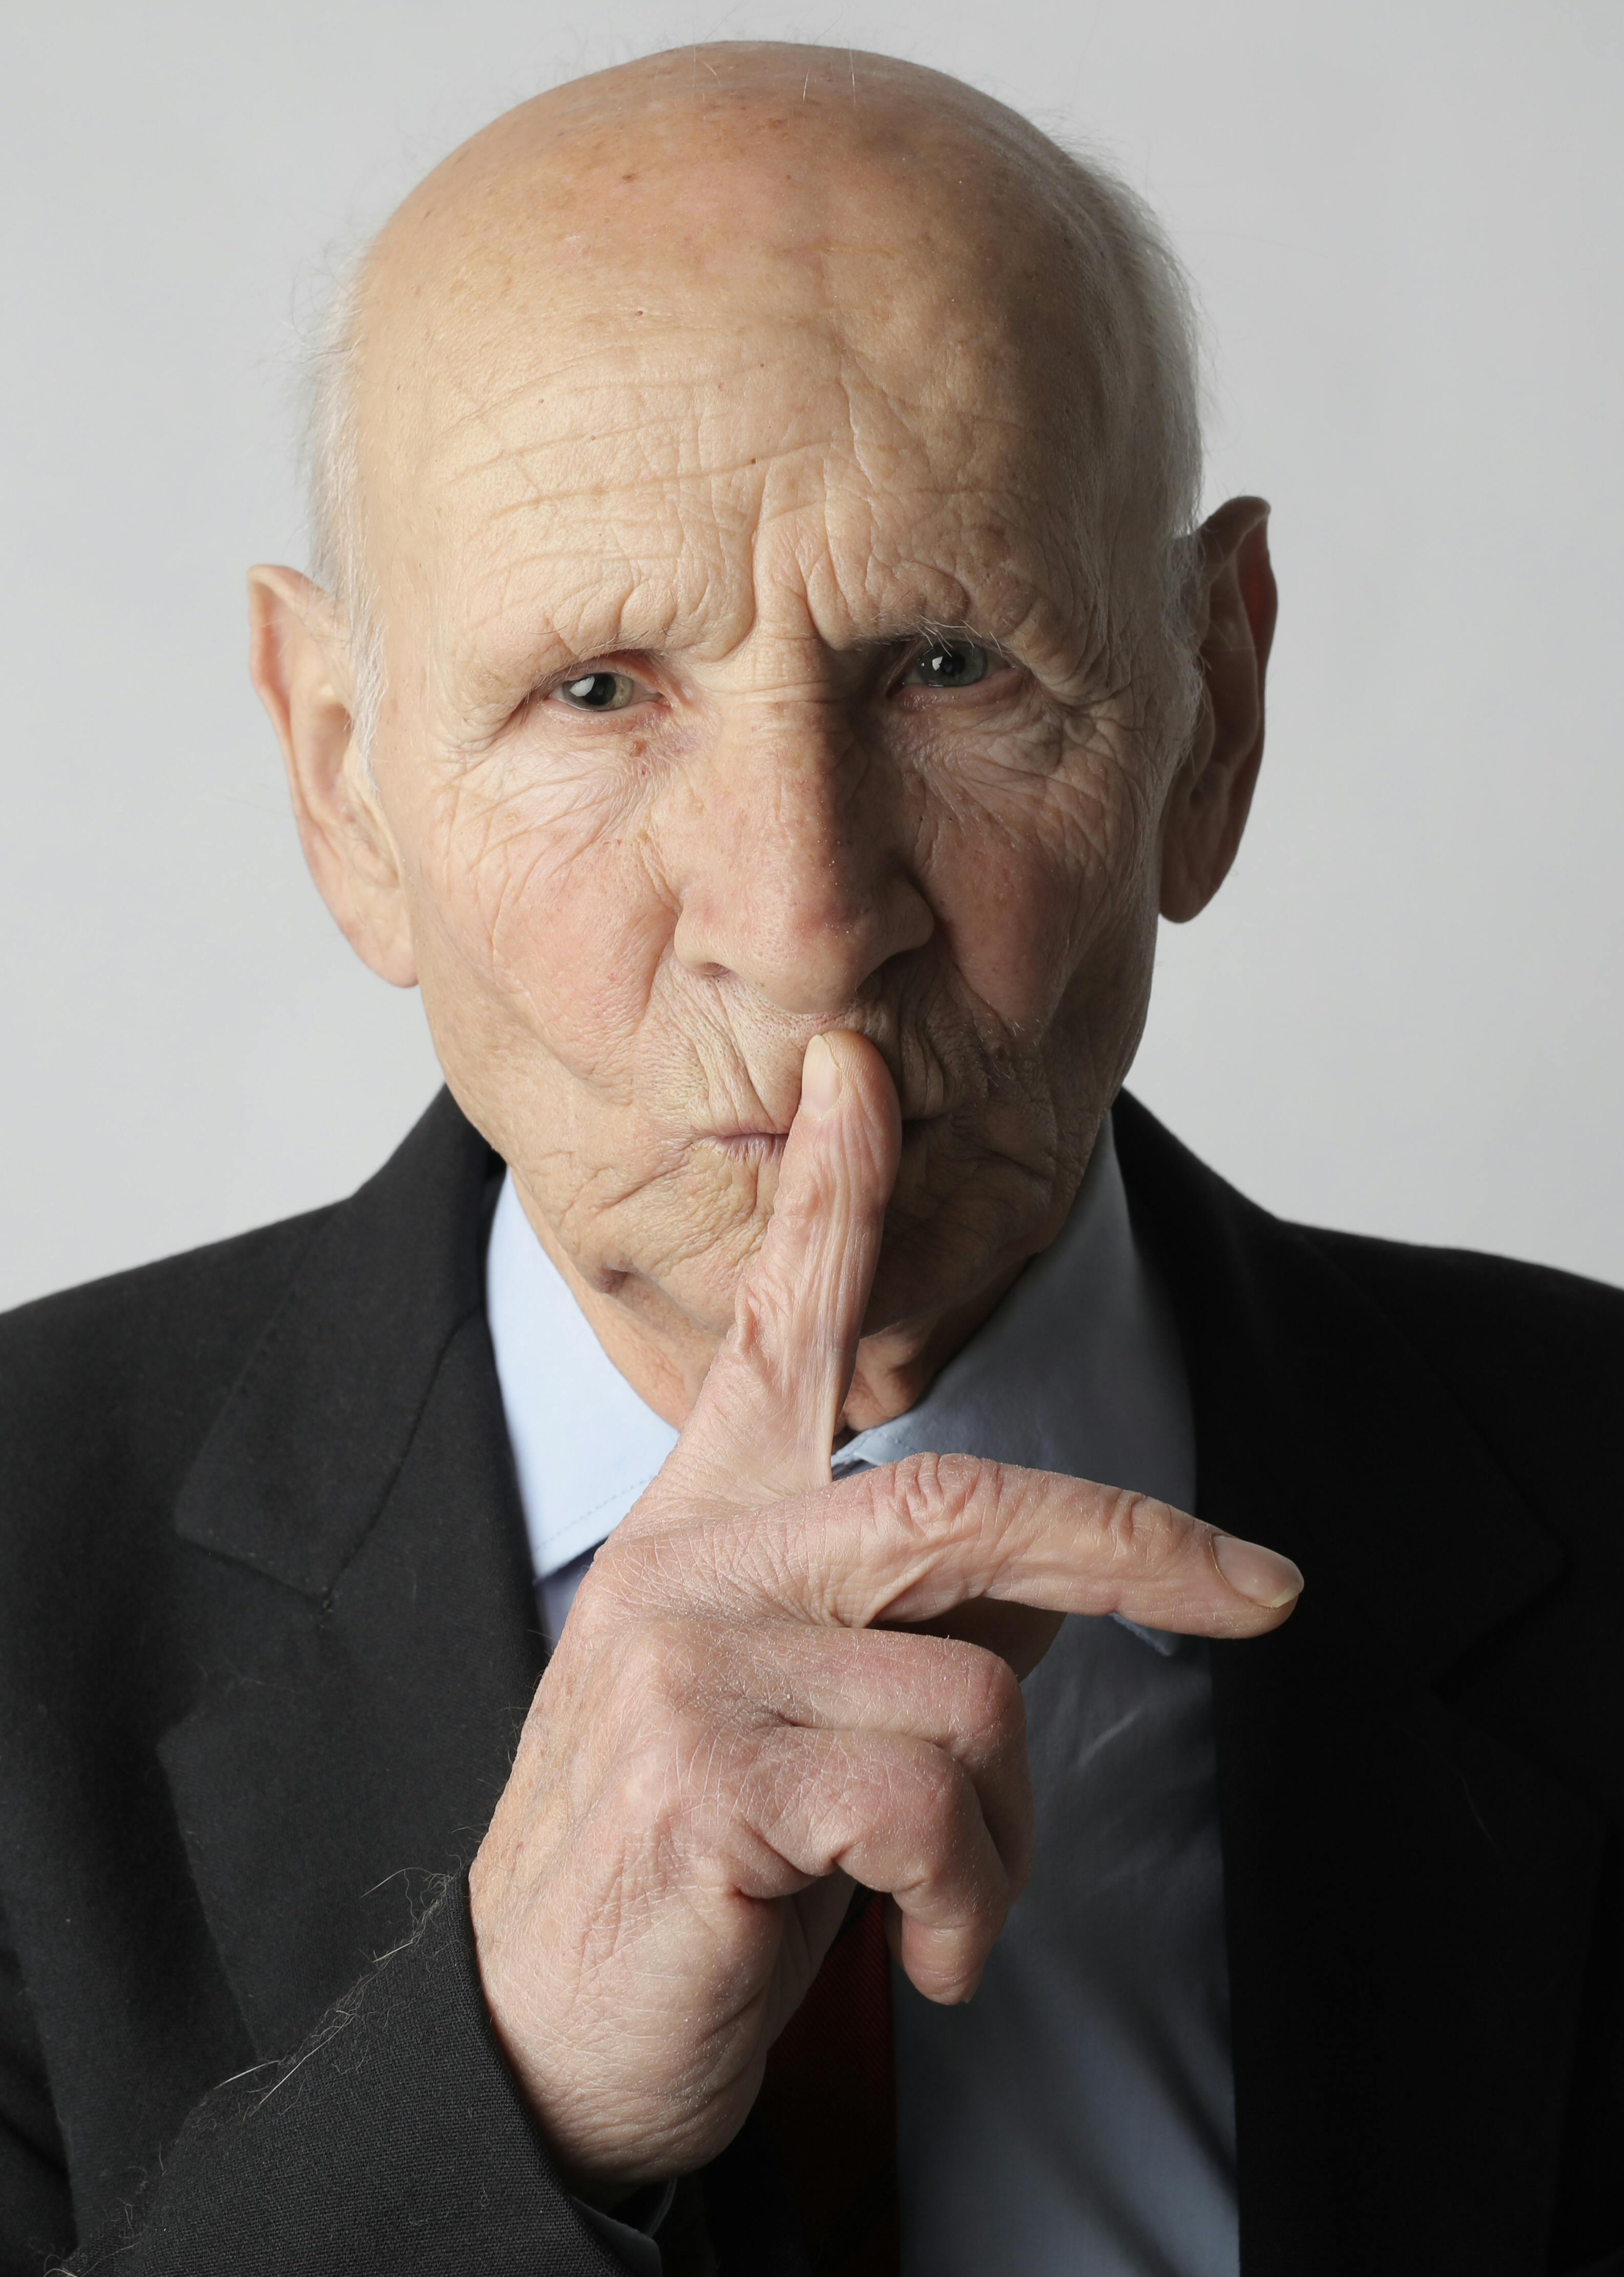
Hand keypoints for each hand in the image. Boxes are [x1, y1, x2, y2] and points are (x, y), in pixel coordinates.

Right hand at [468, 1032, 1300, 2192]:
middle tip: (1262, 1591)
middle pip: (958, 1502)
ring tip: (946, 1912)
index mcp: (707, 1532)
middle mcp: (690, 1566)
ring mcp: (687, 1662)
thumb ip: (912, 1628)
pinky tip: (920, 1956)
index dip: (828, 1195)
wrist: (540, 2036)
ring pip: (978, 1693)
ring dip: (1011, 1838)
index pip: (774, 1331)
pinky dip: (971, 1907)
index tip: (858, 1070)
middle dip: (1139, 1544)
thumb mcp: (806, 1726)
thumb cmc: (694, 1868)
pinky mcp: (702, 1773)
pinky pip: (936, 1806)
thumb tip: (1062, 1588)